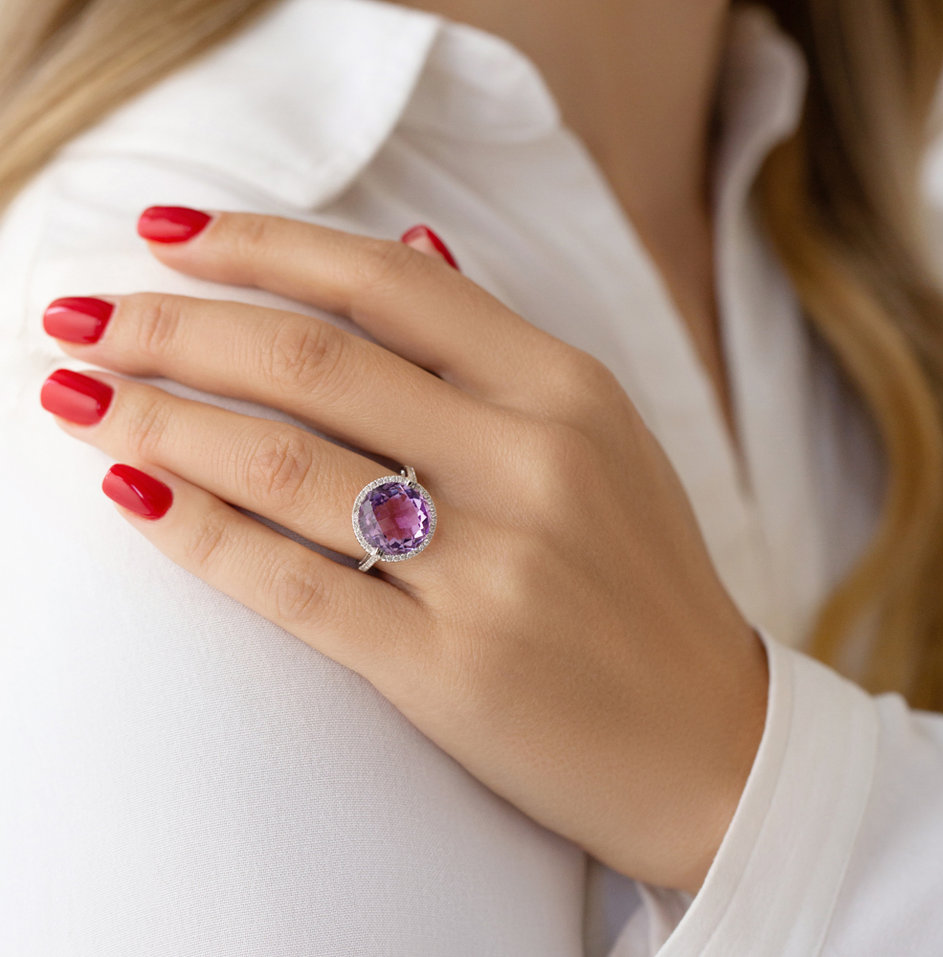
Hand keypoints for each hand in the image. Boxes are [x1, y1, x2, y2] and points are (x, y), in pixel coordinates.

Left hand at [39, 206, 768, 894]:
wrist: (710, 740)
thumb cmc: (643, 581)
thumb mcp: (602, 437)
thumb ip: (497, 344)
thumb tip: (410, 239)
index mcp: (567, 390)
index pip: (388, 281)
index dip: (262, 245)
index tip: (167, 233)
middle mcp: (530, 461)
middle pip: (312, 359)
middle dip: (173, 326)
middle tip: (82, 318)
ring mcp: (492, 567)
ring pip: (284, 463)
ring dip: (158, 421)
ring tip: (78, 399)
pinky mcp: (451, 669)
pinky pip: (295, 585)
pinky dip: (198, 535)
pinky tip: (132, 498)